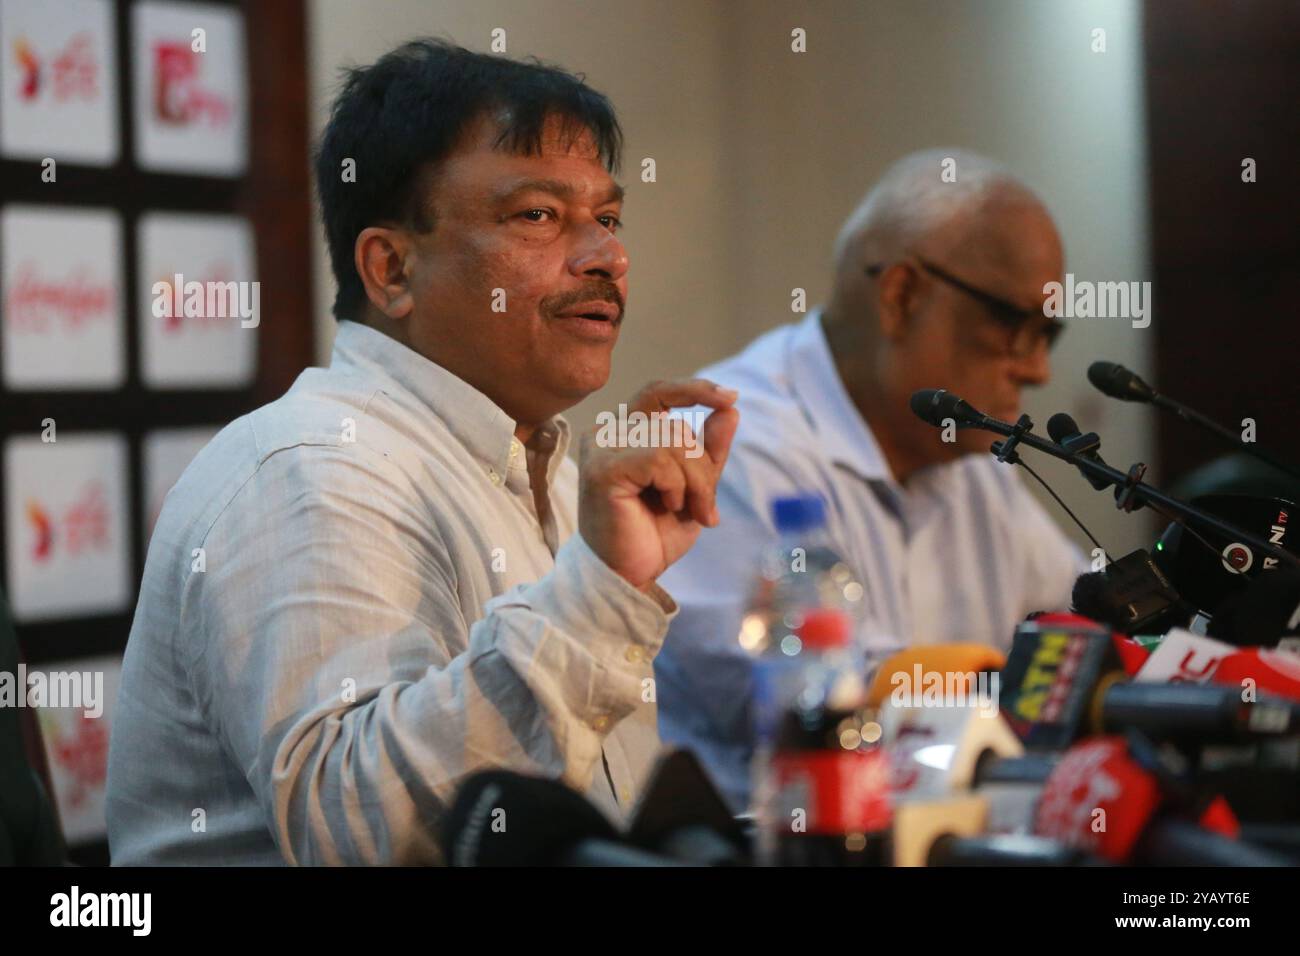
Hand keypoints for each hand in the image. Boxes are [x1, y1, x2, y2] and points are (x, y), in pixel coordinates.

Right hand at [578, 379, 739, 589]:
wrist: (631, 575)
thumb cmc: (654, 532)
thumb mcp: (694, 486)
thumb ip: (708, 449)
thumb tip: (731, 409)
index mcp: (624, 432)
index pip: (660, 393)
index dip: (695, 390)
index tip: (731, 398)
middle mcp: (606, 433)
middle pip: (675, 425)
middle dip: (702, 467)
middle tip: (705, 507)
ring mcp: (600, 448)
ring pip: (672, 440)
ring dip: (693, 481)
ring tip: (686, 511)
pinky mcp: (601, 469)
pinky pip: (658, 458)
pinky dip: (675, 485)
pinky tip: (667, 506)